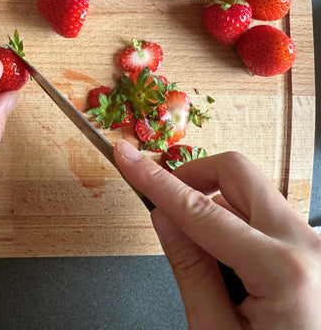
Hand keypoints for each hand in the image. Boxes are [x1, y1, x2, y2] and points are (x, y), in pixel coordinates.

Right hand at [114, 140, 320, 329]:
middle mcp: (311, 248)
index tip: (129, 160)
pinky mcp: (318, 255)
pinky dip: (239, 228)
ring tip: (209, 263)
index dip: (156, 182)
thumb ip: (189, 268)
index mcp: (285, 271)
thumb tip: (163, 216)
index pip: (199, 210)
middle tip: (164, 199)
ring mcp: (318, 249)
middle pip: (238, 175)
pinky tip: (234, 271)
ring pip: (253, 196)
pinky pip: (268, 219)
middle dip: (194, 178)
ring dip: (218, 210)